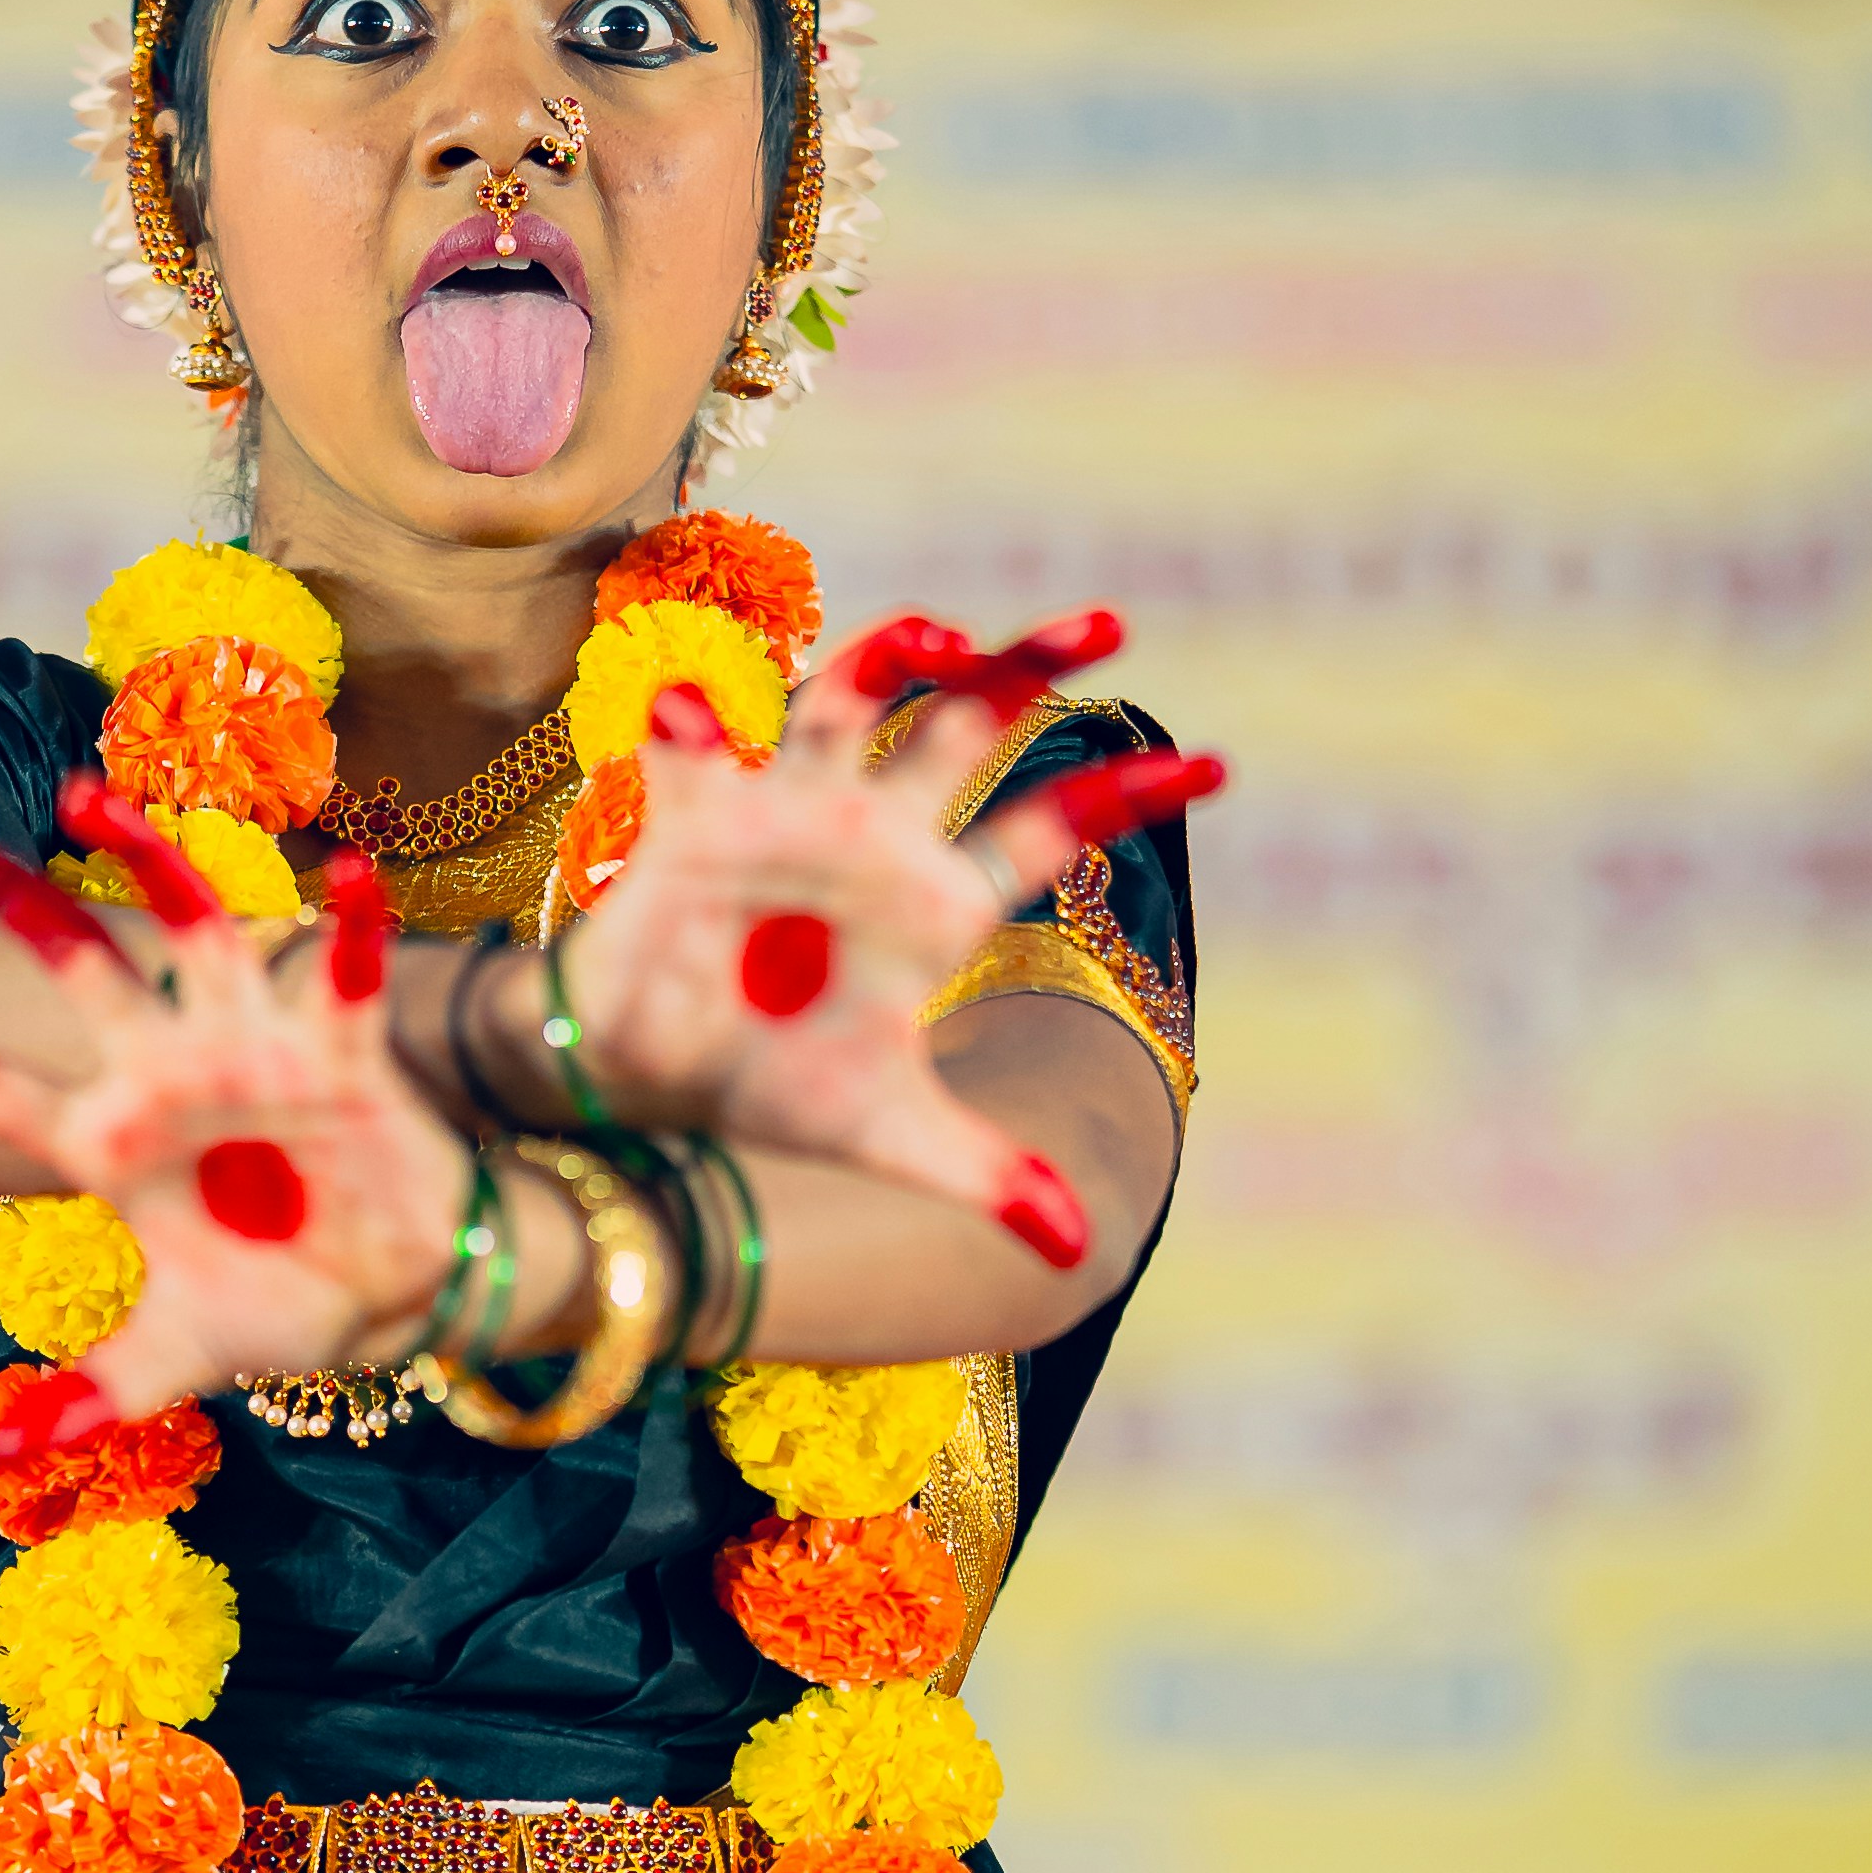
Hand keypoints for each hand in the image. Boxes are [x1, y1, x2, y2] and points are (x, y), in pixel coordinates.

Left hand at [0, 803, 466, 1412]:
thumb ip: (91, 1401)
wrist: (392, 1292)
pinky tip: (354, 876)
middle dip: (5, 898)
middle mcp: (167, 1070)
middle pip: (74, 963)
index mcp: (109, 1137)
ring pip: (194, 927)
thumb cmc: (274, 1303)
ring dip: (148, 857)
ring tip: (92, 795)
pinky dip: (352, 926)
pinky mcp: (342, 1053)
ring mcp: (252, 1049)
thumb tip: (2, 1461)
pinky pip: (344, 976)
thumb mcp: (173, 1360)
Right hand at [562, 610, 1216, 1267]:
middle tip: (1110, 625)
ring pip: (847, 703)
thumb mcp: (891, 1134)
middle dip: (1028, 668)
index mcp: (934, 899)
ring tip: (940, 635)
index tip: (1221, 770)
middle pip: (966, 728)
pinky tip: (684, 704)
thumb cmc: (776, 1086)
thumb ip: (986, 1176)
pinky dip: (684, 722)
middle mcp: (872, 835)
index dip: (1130, 798)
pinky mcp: (694, 818)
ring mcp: (788, 813)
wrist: (651, 1085)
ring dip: (887, 659)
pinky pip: (690, 753)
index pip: (1048, 832)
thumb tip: (1078, 1246)